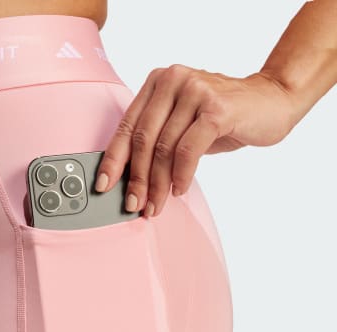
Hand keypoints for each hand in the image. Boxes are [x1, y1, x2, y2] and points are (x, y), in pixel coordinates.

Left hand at [95, 65, 297, 216]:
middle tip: (134, 205)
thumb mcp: (183, 124)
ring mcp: (195, 91)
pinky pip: (188, 150)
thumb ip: (157, 141)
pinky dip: (181, 175)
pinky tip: (180, 190)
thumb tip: (130, 180)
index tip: (103, 186)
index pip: (127, 126)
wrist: (273, 101)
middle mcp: (173, 80)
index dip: (113, 160)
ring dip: (158, 184)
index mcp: (158, 83)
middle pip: (143, 140)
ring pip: (164, 148)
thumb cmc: (223, 117)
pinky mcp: (216, 108)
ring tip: (157, 205)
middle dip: (137, 179)